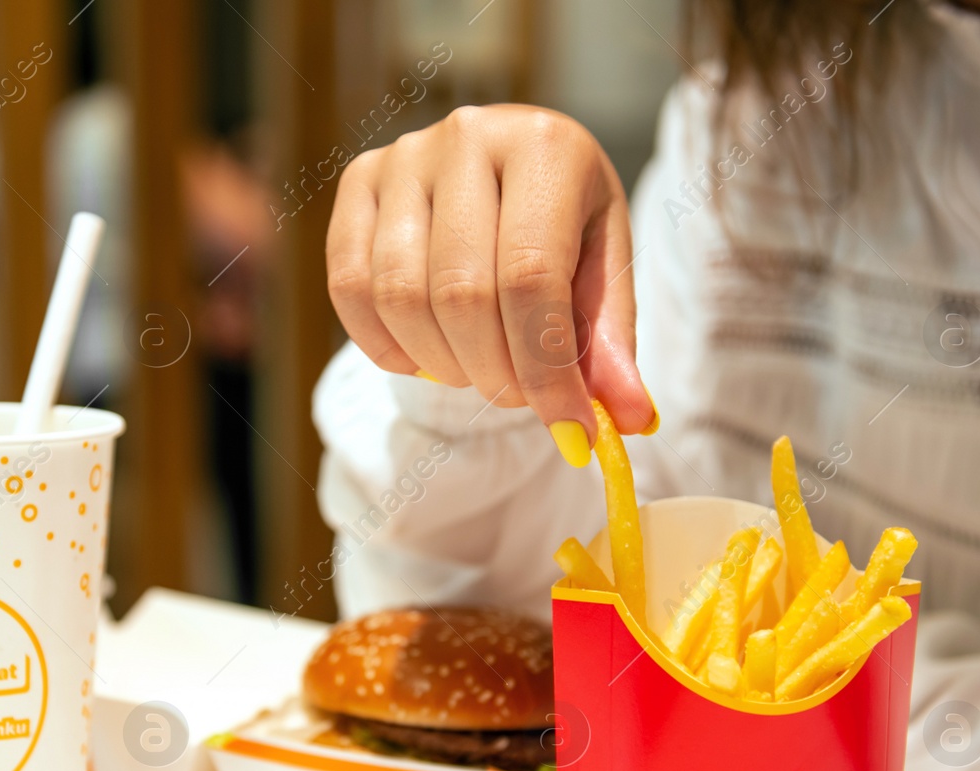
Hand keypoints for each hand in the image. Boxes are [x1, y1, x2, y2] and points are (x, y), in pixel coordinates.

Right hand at [325, 104, 655, 464]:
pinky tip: (422, 357)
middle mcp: (470, 136)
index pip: (531, 278)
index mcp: (546, 147)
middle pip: (462, 294)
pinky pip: (349, 287)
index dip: (544, 368)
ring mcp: (405, 156)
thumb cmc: (565, 227)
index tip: (566, 425)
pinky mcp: (359, 180)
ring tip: (477, 370)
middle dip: (494, 373)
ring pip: (402, 297)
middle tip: (518, 398)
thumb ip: (610, 347)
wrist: (512, 170)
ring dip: (441, 364)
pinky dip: (384, 345)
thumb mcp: (603, 276)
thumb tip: (630, 420)